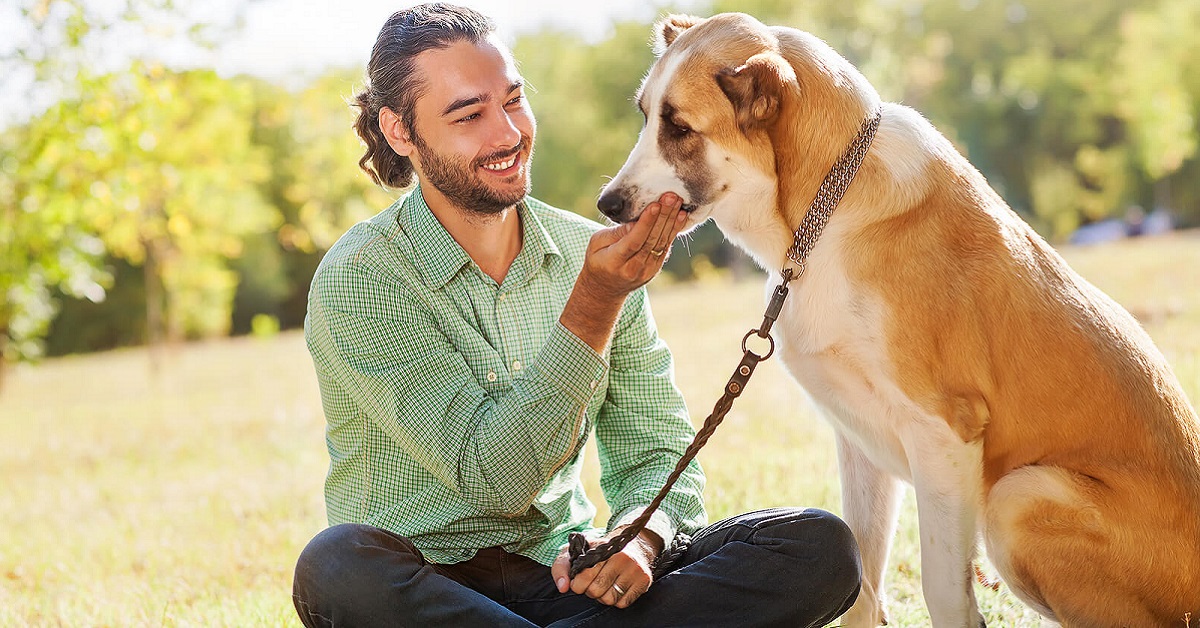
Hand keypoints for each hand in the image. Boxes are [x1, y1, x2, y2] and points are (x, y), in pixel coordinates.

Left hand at [550, 527, 662, 608]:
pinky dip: (617, 600)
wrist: (632, 544)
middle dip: (590, 591)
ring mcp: (634, 569)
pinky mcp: (644, 580)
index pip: (585, 576)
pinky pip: (623, 603)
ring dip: (603, 597)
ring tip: (605, 586)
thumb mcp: (576, 552)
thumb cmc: (599, 551)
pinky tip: (616, 588)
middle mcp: (621, 557)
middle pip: (596, 590)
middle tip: (593, 583)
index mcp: (602, 548)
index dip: (578, 585)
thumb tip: (563, 587)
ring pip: (610, 599)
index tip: (579, 582)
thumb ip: (561, 567)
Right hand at [560, 192, 686, 352]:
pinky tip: (681, 216)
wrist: (605, 288)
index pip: (634, 241)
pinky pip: (665, 247)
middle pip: (651, 240)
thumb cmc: (598, 259)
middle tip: (671, 197)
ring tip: (678, 202)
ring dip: (672, 221)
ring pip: (662, 243)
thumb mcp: (596, 243)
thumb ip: (615, 233)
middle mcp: (633, 268)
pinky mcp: (655, 269)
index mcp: (615, 262)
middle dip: (663, 217)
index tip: (655, 205)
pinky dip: (674, 231)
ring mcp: (647, 271)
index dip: (646, 223)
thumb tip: (635, 221)